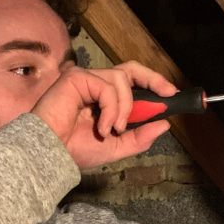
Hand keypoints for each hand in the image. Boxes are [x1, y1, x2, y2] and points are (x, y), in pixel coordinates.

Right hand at [31, 61, 177, 168]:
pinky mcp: (76, 77)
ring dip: (125, 107)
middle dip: (153, 78)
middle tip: (167, 93)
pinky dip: (110, 108)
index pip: (132, 83)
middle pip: (130, 69)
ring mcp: (86, 79)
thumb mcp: (116, 146)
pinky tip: (102, 126)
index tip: (172, 96)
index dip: (153, 85)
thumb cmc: (75, 150)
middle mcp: (96, 86)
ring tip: (115, 128)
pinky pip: (107, 87)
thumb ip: (139, 137)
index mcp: (104, 100)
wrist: (51, 153)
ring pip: (122, 80)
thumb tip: (164, 124)